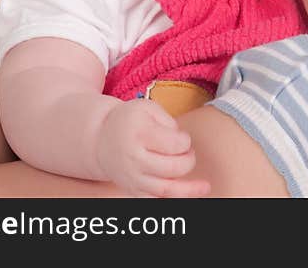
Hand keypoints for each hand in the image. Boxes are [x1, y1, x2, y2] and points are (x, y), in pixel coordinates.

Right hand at [95, 99, 209, 197]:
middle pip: (172, 168)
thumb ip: (168, 121)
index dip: (185, 141)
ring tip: (205, 186)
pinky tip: (188, 194)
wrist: (101, 138)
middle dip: (188, 161)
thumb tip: (183, 143)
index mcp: (139, 134)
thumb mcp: (148, 108)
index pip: (174, 144)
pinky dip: (173, 199)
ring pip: (165, 190)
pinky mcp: (133, 190)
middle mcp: (134, 159)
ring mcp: (133, 177)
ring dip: (188, 189)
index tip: (183, 138)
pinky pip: (155, 200)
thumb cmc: (130, 120)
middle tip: (188, 152)